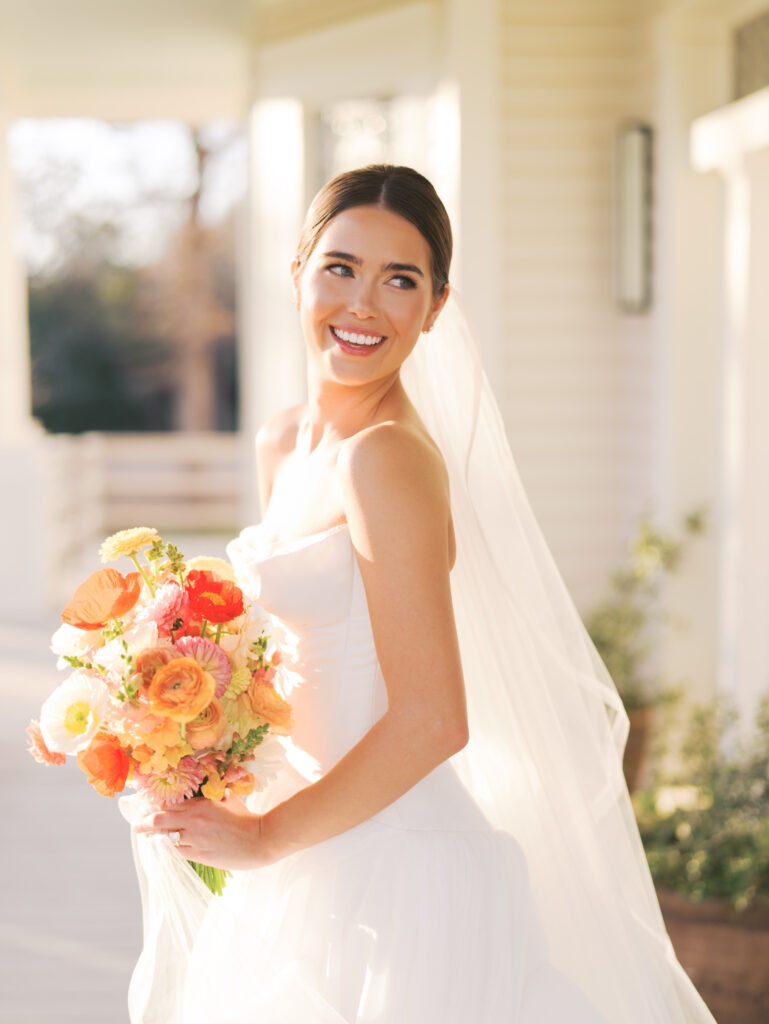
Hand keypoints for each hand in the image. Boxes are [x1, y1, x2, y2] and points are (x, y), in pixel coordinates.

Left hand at [135, 794, 280, 870]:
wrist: (259, 841)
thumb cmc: (245, 817)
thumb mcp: (226, 798)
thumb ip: (210, 794)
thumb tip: (200, 788)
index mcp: (200, 804)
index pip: (169, 802)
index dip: (154, 804)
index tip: (145, 805)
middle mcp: (193, 821)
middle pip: (159, 820)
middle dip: (144, 822)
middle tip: (137, 824)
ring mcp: (195, 840)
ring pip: (165, 838)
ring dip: (155, 837)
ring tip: (148, 835)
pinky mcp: (199, 855)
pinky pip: (176, 852)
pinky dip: (169, 847)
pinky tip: (165, 845)